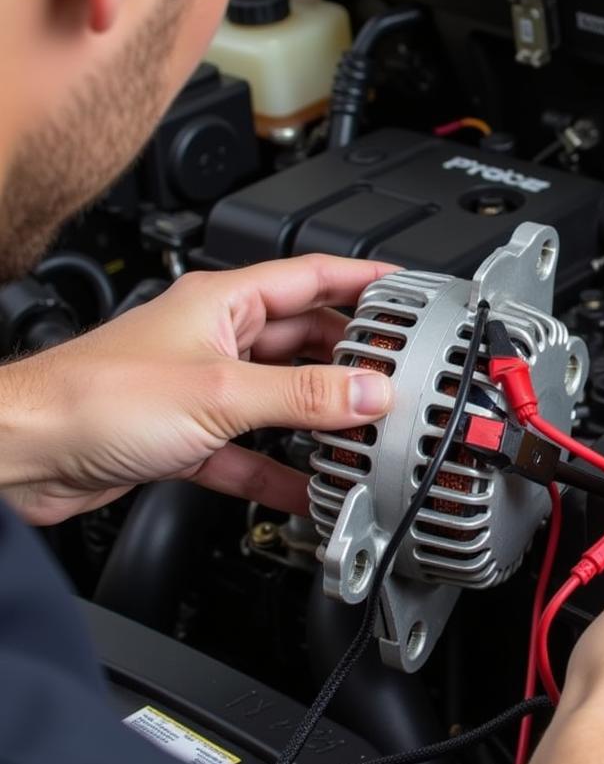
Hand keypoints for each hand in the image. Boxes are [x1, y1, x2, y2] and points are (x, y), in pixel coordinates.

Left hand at [0, 255, 396, 523]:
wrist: (23, 454)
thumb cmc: (94, 397)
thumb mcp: (219, 392)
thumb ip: (302, 397)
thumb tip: (369, 393)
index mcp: (224, 303)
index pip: (312, 277)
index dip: (363, 279)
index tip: (406, 292)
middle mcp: (216, 339)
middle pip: (303, 341)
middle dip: (350, 361)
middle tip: (396, 377)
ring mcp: (204, 388)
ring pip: (280, 399)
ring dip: (318, 419)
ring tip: (362, 433)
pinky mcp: (188, 434)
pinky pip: (251, 450)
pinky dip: (278, 469)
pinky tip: (305, 487)